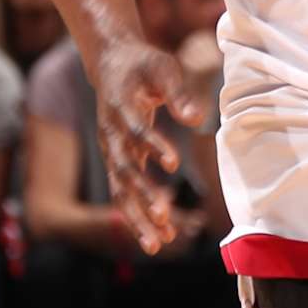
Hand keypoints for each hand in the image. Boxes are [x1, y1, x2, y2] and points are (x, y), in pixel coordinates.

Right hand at [92, 36, 206, 255]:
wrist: (112, 64)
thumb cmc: (143, 65)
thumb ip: (178, 92)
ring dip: (138, 216)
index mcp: (120, 107)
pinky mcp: (117, 161)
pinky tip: (158, 238)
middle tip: (163, 216)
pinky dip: (138, 216)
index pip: (137, 130)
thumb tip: (196, 118)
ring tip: (157, 243)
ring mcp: (111, 151)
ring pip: (121, 190)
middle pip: (125, 169)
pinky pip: (124, 194)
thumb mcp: (162, 68)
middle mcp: (111, 134)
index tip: (174, 163)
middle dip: (143, 194)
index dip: (153, 146)